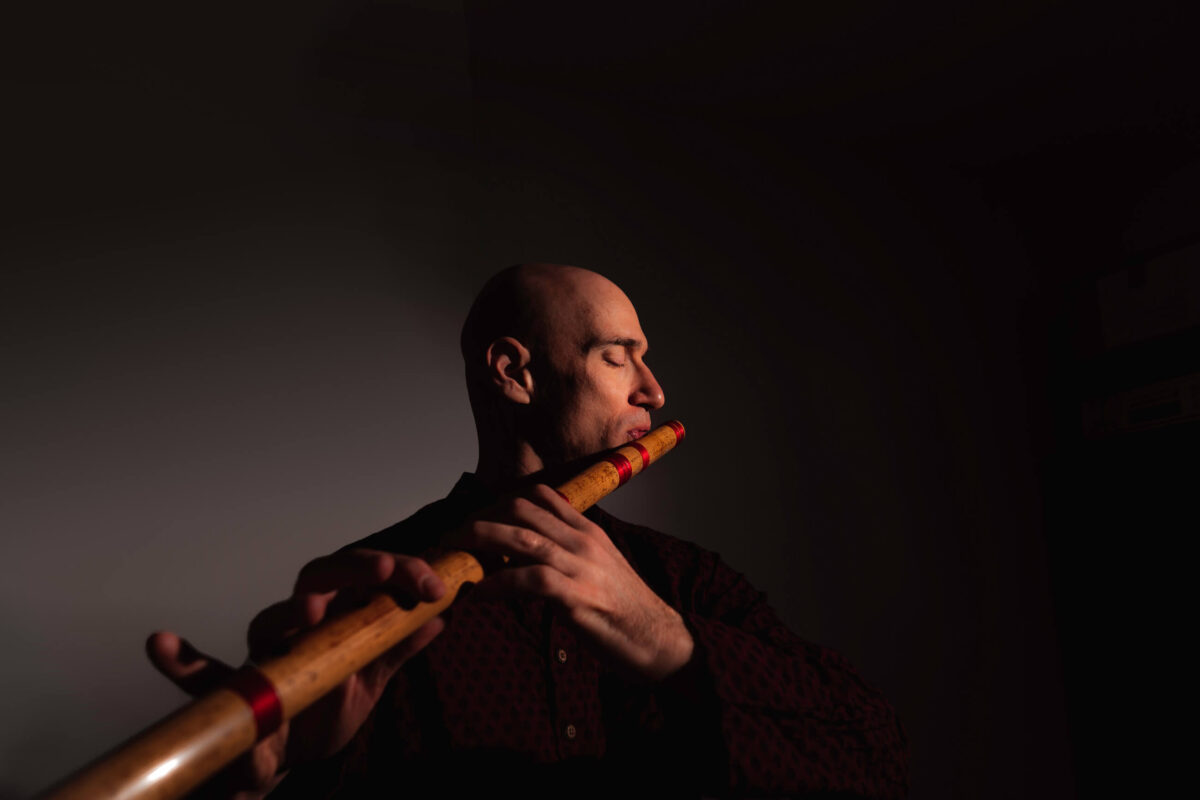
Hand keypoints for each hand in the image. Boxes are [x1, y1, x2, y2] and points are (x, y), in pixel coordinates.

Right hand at [146, 549, 446, 798]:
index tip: (433, 586)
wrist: (289, 759)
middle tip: (388, 572)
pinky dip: (178, 660)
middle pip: (322, 577)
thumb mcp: (371, 677)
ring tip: (308, 613)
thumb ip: (399, 647)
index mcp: (338, 615)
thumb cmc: (327, 705)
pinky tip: (160, 645)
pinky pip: (198, 675)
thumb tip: (441, 617)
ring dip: (290, 613)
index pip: (367, 576)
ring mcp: (265, 653)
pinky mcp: (232, 690)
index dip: (399, 571)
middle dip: (357, 568)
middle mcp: (299, 624)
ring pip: (271, 619)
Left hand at [446, 484, 693, 681]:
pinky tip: (479, 594)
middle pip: (522, 510)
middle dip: (481, 519)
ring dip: (480, 543)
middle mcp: (583, 541)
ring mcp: (580, 567)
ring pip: (520, 539)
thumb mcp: (599, 568)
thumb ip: (569, 553)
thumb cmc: (625, 610)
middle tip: (455, 538)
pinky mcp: (576, 598)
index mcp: (588, 531)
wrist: (659, 641)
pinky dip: (497, 584)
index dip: (502, 503)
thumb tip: (530, 552)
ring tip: (455, 554)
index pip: (541, 496)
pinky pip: (527, 581)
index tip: (478, 520)